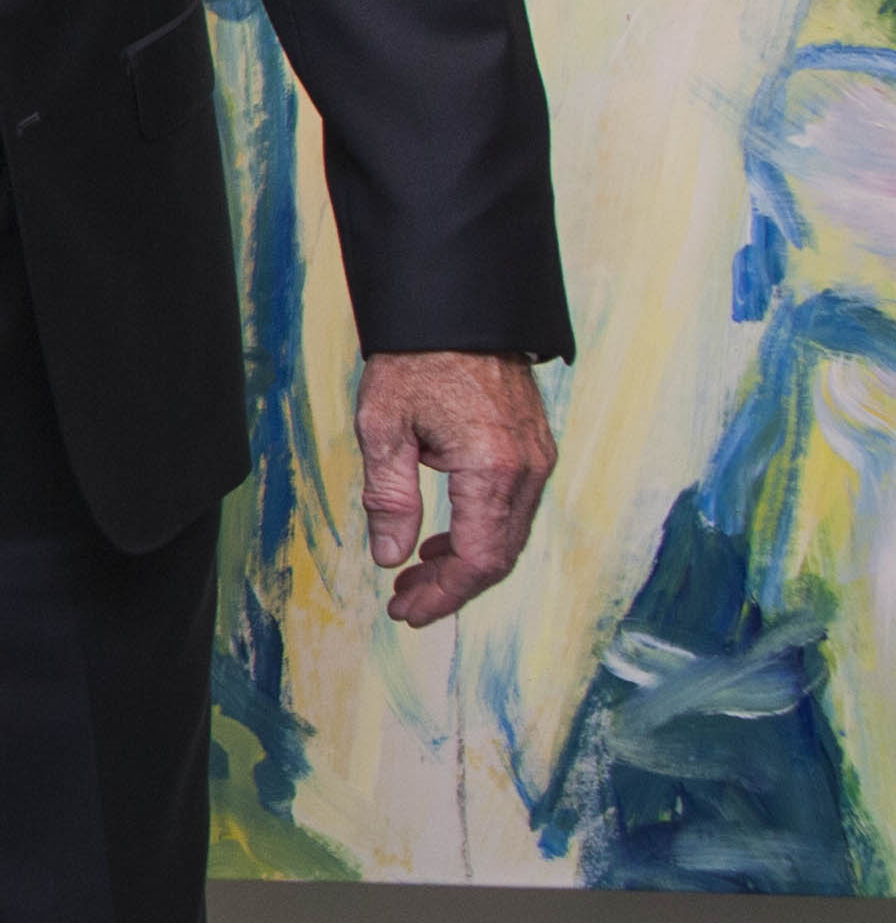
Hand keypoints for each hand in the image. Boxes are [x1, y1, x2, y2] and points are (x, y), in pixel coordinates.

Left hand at [357, 348, 554, 626]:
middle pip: (497, 556)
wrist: (457, 310)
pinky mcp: (534, 449)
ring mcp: (538, 459)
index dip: (442, 595)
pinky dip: (479, 532)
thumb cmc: (415, 362)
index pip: (477, 559)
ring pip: (507, 535)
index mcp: (493, 470)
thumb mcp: (384, 428)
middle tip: (405, 603)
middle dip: (451, 587)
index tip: (405, 612)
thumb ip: (390, 499)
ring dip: (464, 562)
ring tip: (414, 577)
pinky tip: (441, 540)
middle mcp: (528, 470)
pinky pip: (511, 509)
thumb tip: (389, 558)